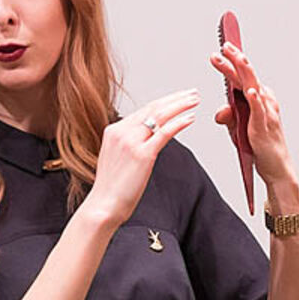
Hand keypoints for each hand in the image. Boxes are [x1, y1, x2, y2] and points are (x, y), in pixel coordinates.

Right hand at [83, 91, 200, 226]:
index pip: (143, 110)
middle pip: (153, 108)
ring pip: (160, 116)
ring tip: (195, 100)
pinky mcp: (142, 155)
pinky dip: (179, 122)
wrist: (103, 206)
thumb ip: (129, 145)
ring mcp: (131, 142)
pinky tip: (191, 118)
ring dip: (180, 105)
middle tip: (192, 93)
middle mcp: (121, 132)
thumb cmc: (112, 188)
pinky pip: (164, 133)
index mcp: (114, 131)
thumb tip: (148, 140)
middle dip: (175, 98)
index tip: (179, 97)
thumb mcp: (117, 158)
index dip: (164, 101)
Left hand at [210, 44, 298, 197]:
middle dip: (235, 60)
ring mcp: (267, 113)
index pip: (242, 77)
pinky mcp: (265, 128)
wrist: (276, 167)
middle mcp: (264, 101)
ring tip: (237, 58)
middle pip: (248, 76)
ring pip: (255, 88)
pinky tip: (250, 91)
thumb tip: (220, 110)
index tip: (221, 49)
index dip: (232, 62)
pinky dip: (255, 100)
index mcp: (257, 99)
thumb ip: (228, 117)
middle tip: (224, 47)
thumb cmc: (259, 146)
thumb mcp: (238, 130)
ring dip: (245, 73)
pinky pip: (260, 112)